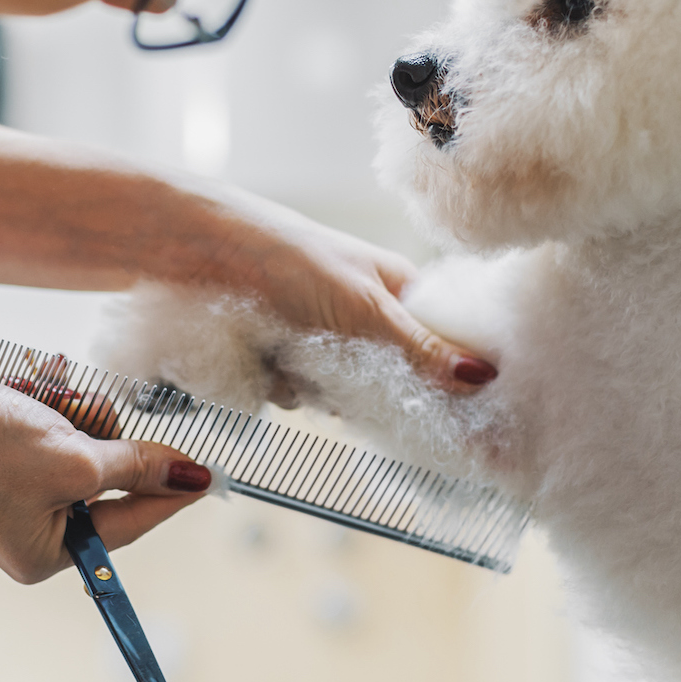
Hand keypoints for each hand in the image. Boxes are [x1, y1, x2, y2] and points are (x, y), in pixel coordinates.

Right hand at [0, 350, 211, 583]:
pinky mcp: (1, 442)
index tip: (210, 471)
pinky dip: (42, 397)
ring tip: (41, 398)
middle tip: (77, 417)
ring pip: (80, 435)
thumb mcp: (77, 462)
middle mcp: (30, 523)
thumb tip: (191, 476)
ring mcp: (14, 481)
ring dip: (67, 409)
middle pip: (106, 473)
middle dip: (97, 434)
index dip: (173, 491)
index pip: (133, 521)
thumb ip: (138, 468)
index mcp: (47, 551)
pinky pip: (47, 416)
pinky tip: (26, 383)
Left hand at [192, 196, 496, 403]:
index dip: (458, 385)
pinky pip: (300, 395)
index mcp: (400, 288)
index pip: (449, 346)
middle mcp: (367, 314)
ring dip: (321, 390)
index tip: (472, 429)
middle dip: (374, 393)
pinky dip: (285, 388)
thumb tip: (484, 377)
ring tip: (294, 358)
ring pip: (344, 395)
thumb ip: (420, 348)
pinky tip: (268, 365)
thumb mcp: (363, 307)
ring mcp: (325, 337)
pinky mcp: (285, 356)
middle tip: (350, 382)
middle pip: (397, 381)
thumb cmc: (286, 258)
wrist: (197, 252)